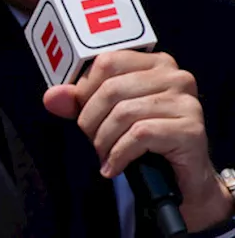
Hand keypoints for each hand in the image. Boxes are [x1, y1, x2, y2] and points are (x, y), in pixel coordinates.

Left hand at [44, 51, 232, 229]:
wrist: (182, 180)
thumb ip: (78, 102)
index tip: (82, 113)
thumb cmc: (145, 141)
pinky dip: (119, 154)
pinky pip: (140, 135)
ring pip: (124, 113)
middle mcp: (175, 77)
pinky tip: (114, 166)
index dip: (85, 89)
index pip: (107, 62)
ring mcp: (186, 102)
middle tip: (92, 140)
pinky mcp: (191, 129)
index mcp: (154, 63)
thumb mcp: (107, 115)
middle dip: (91, 120)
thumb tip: (51, 97)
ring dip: (104, 140)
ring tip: (104, 154)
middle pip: (112, 89)